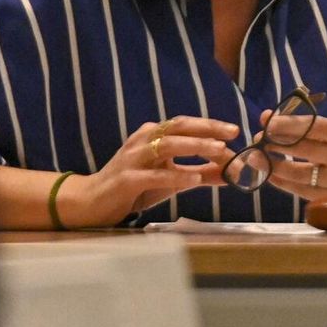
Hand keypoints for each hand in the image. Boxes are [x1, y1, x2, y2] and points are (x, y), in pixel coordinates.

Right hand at [67, 116, 237, 225]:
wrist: (92, 202)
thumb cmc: (135, 188)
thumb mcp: (171, 179)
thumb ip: (200, 174)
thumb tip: (232, 173)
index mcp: (153, 135)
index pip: (185, 124)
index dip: (210, 125)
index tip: (235, 130)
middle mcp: (143, 141)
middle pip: (178, 127)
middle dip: (207, 128)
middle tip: (232, 132)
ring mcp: (133, 159)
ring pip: (167, 145)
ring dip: (195, 145)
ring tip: (218, 150)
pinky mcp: (126, 180)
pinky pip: (154, 175)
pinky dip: (176, 176)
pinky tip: (194, 179)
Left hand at [253, 109, 326, 203]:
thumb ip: (307, 125)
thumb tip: (266, 117)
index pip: (317, 126)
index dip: (290, 124)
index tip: (267, 121)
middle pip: (306, 149)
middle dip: (277, 142)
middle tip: (257, 138)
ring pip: (299, 174)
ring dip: (273, 164)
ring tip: (255, 156)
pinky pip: (299, 191)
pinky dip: (280, 181)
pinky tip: (268, 173)